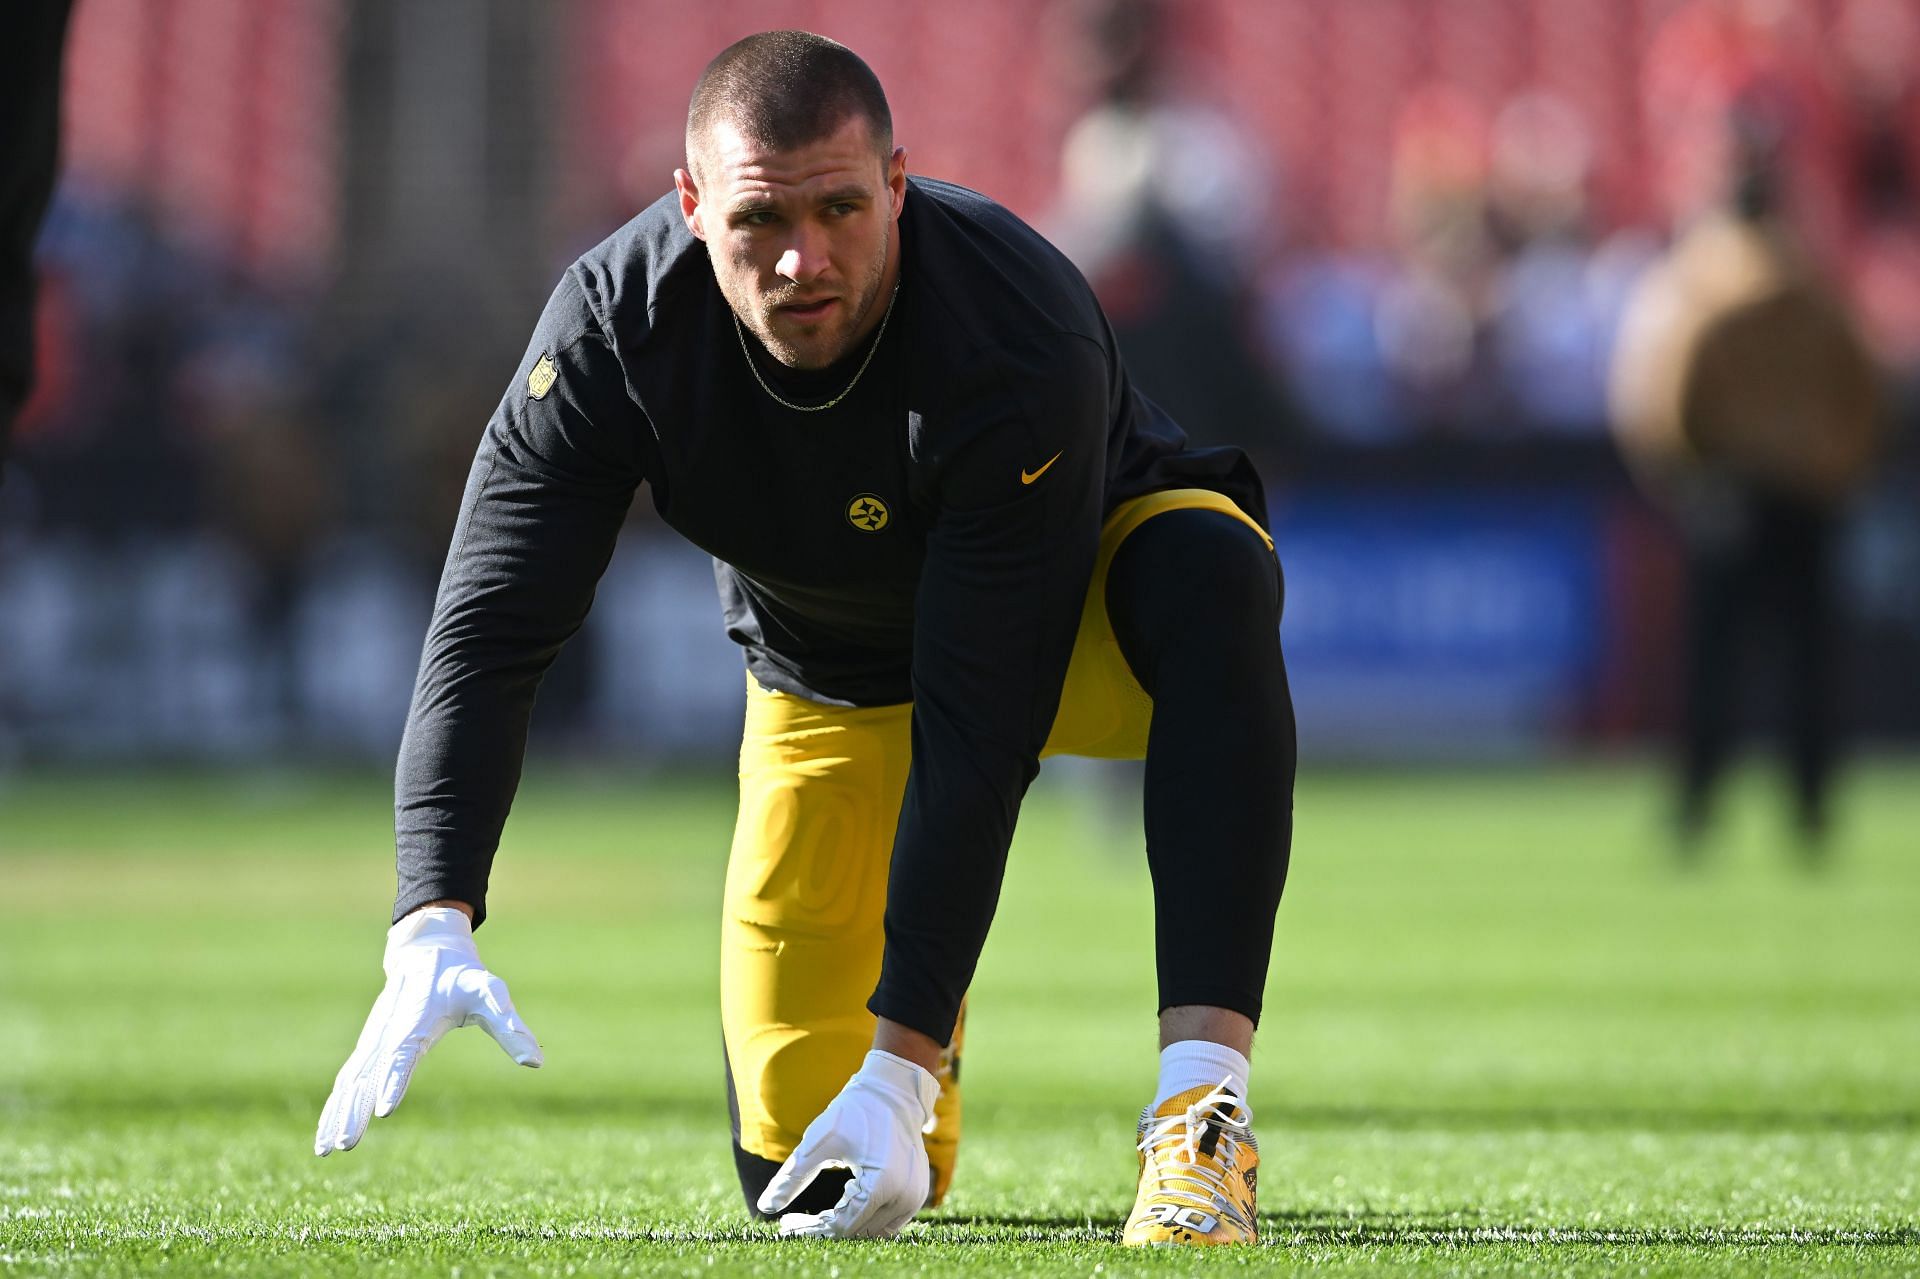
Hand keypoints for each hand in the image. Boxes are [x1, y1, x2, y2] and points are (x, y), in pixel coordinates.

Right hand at [314, 906, 542, 1155]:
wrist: (426, 952)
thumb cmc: (463, 977)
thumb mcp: (491, 995)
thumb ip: (510, 1027)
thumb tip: (536, 1063)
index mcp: (417, 1022)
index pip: (403, 1056)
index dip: (394, 1082)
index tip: (384, 1110)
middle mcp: (388, 1035)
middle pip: (366, 1077)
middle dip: (354, 1110)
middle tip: (345, 1144)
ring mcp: (373, 1043)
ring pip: (350, 1083)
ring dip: (337, 1114)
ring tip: (327, 1150)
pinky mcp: (368, 1049)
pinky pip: (348, 1081)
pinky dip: (335, 1106)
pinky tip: (326, 1135)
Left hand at [757, 1049, 940, 1237]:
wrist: (894, 1091)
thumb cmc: (856, 1111)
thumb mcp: (818, 1143)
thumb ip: (792, 1177)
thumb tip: (764, 1207)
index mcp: (882, 1185)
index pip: (841, 1225)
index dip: (811, 1228)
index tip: (785, 1223)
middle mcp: (904, 1197)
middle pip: (856, 1233)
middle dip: (823, 1230)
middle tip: (793, 1220)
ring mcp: (914, 1197)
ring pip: (873, 1232)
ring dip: (846, 1226)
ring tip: (819, 1211)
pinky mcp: (917, 1193)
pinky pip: (889, 1221)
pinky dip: (865, 1218)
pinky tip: (846, 1198)